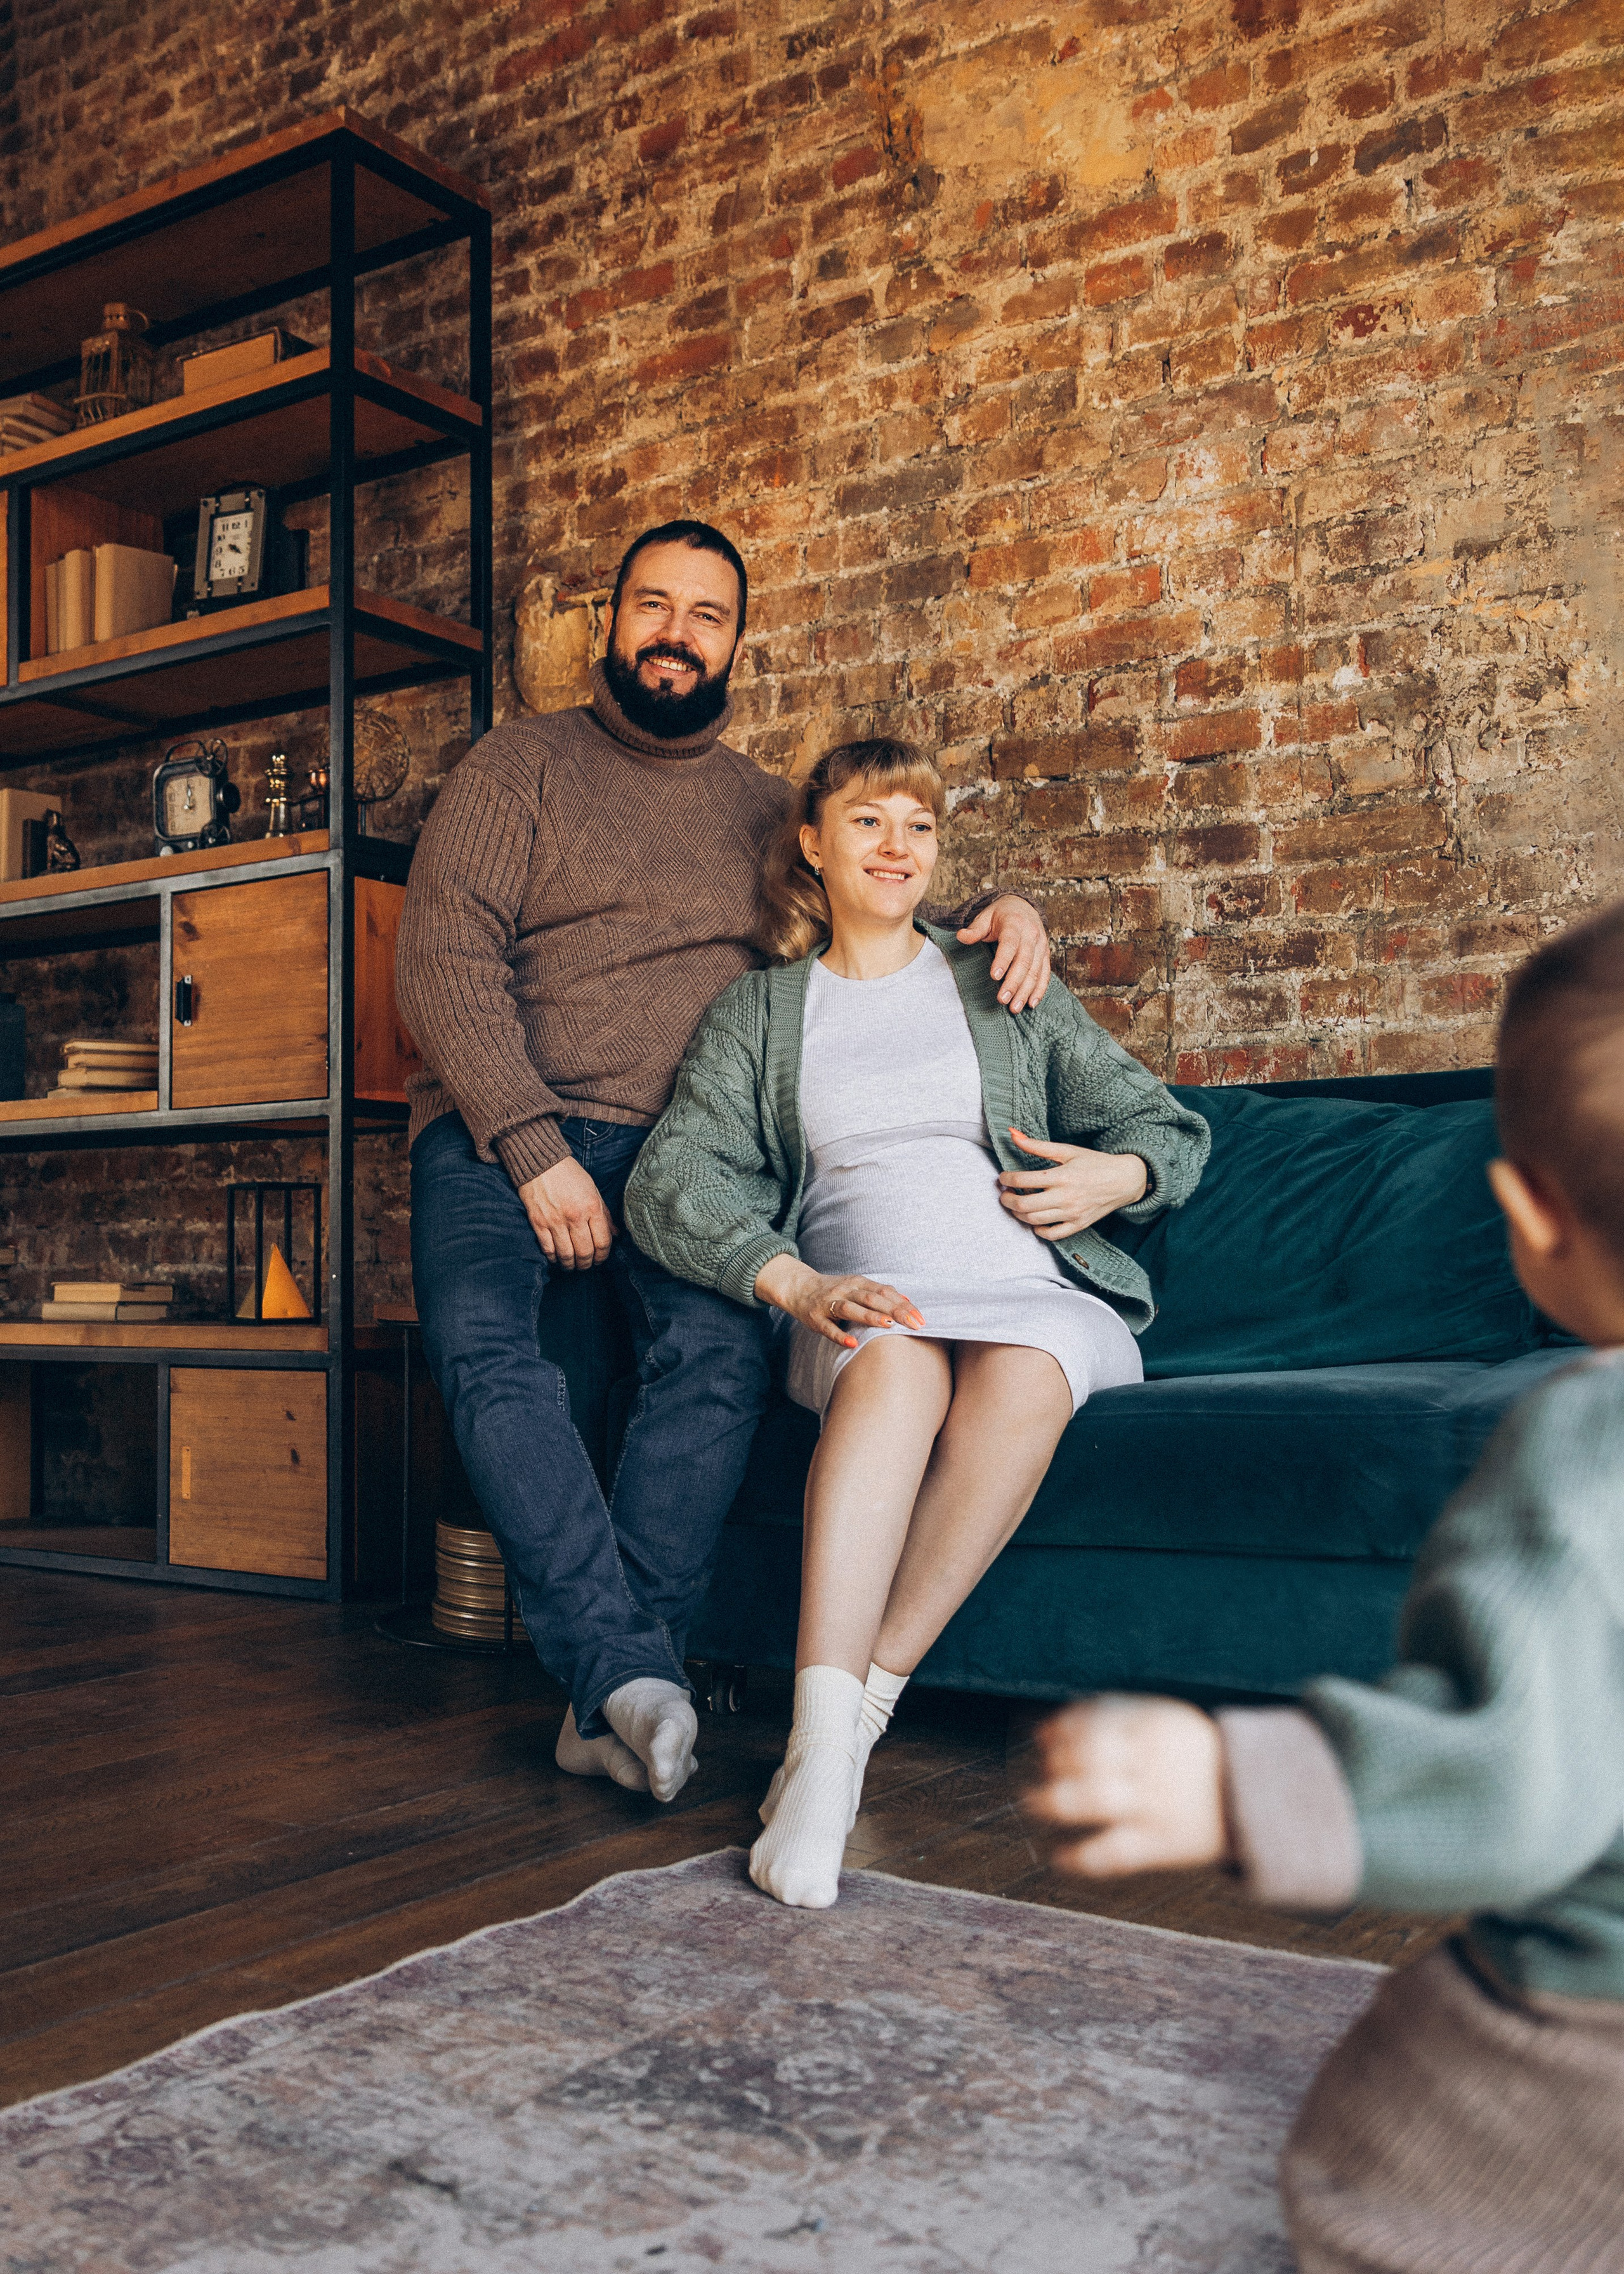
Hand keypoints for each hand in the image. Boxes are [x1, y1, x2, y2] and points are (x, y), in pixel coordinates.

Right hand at [518, 1156, 613, 1269]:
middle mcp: (575, 1216)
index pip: (603, 1242)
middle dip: (587, 1264)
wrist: (541, 1162)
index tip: (600, 1259)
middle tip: (586, 1265)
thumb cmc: (570, 1175)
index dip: (603, 1256)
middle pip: (585, 1252)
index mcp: (592, 1207)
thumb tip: (616, 1234)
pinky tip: (557, 1258)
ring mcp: (555, 1221)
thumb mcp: (593, 1190)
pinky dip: (553, 1258)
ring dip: (570, 1265)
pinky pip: (548, 1249)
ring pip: (566, 1254)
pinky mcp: (538, 1223)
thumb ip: (605, 1213)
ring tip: (572, 1265)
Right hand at [753, 1253, 925, 1347]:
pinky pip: (828, 1327)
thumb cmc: (835, 1291)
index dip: (904, 1305)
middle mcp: (845, 1290)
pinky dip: (840, 1335)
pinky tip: (852, 1342)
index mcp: (858, 1282)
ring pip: (851, 1309)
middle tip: (914, 1324)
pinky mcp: (815, 1318)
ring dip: (870, 1316)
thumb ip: (880, 1293)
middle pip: (872, 1298)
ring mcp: (829, 1304)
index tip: (921, 1318)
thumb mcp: (857, 1287)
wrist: (799, 1288)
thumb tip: (907, 1300)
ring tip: (888, 1325)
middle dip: (895, 1311)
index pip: (885, 1292)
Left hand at [958, 896, 1050, 1011]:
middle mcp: (1031, 935)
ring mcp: (1041, 946)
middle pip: (1024, 961)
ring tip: (1014, 1007)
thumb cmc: (1000, 915)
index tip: (994, 977)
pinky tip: (1032, 1004)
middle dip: (1014, 982)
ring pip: (1035, 971)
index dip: (1003, 960)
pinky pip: (1044, 974)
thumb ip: (974, 929)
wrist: (1023, 906)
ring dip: (1026, 991)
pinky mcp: (1045, 955)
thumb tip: (960, 936)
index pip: (1010, 944)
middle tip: (1002, 1000)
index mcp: (1015, 924)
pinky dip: (1039, 990)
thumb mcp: (985, 917)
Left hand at [1000, 1130, 1146, 1238]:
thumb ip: (1037, 1145)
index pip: (1023, 1180)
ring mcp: (1072, 1213)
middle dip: (1007, 1199)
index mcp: (1062, 1176)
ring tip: (1016, 1204)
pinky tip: (1035, 1220)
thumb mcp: (1067, 1151)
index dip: (1006, 1178)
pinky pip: (1052, 1234)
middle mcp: (1066, 1197)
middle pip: (1024, 1205)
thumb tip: (1012, 1134)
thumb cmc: (1095, 1163)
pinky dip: (1038, 1230)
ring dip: (1018, 1213)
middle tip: (1004, 1193)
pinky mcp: (1078, 1225)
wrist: (1124, 1180)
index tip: (1003, 1177)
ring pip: (1034, 1221)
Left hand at [1024, 1695, 1229, 1876]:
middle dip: (1055, 1763)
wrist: (1253, 1793)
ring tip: (1031, 1803)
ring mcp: (1157, 1803)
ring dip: (1052, 1802)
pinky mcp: (1163, 1843)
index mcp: (1153, 1724)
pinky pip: (1115, 1852)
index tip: (1044, 1738)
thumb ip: (1108, 1717)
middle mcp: (1152, 1761)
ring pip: (1094, 1799)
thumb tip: (1043, 1731)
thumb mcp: (1162, 1718)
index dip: (1060, 1730)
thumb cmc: (1189, 1752)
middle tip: (1044, 1771)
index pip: (1092, 1722)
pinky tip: (1059, 1859)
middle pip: (1087, 1757)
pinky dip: (1081, 1858)